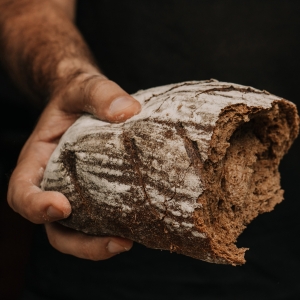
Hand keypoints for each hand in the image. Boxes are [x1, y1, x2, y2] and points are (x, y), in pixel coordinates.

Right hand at [7, 74, 140, 259]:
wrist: (84, 100)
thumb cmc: (77, 96)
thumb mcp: (84, 88)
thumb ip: (100, 94)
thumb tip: (128, 111)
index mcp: (38, 160)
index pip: (22, 191)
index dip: (35, 206)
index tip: (62, 206)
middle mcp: (52, 182)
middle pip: (52, 226)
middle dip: (78, 243)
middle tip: (115, 243)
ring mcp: (74, 191)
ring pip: (76, 231)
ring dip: (98, 244)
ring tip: (128, 241)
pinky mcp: (94, 193)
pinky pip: (98, 218)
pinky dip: (112, 228)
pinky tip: (137, 225)